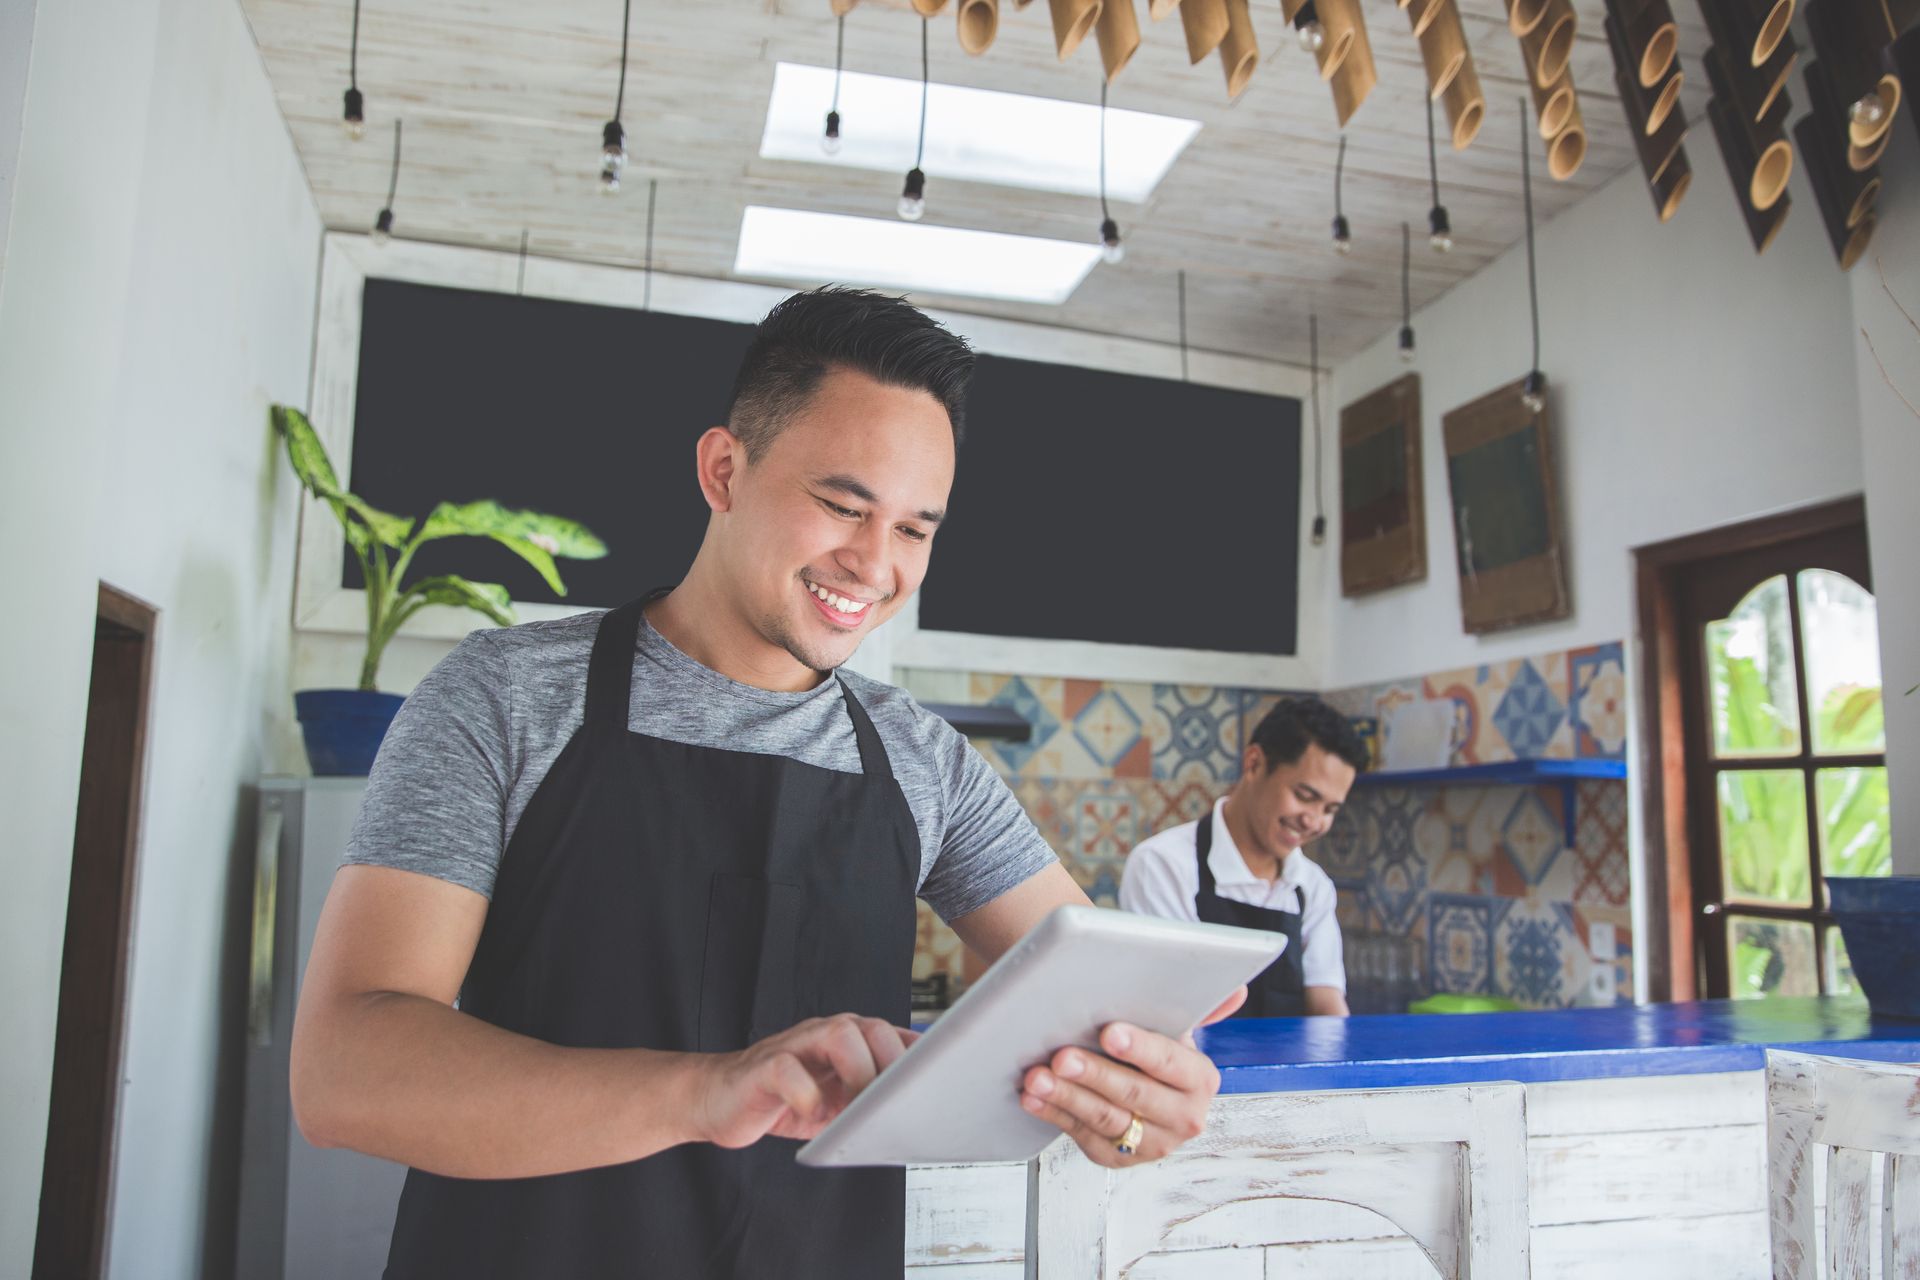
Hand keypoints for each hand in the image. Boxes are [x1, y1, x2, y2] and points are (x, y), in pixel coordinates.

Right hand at [690, 1014, 917, 1148]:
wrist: (716, 1100)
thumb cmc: (783, 1100)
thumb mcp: (836, 1103)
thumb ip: (869, 1099)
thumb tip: (915, 1114)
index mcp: (848, 1040)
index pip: (893, 1035)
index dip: (918, 1058)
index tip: (937, 1087)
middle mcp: (824, 1033)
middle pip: (872, 1027)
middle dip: (890, 1065)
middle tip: (890, 1105)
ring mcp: (794, 1044)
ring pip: (838, 1033)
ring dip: (858, 1072)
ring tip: (856, 1109)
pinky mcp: (763, 1065)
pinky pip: (788, 1068)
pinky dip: (806, 1092)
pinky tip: (812, 1113)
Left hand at [1017, 986, 1243, 1168]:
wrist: (1146, 1092)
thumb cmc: (1155, 1052)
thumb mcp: (1177, 1029)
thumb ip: (1201, 1009)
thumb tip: (1237, 990)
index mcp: (1200, 1080)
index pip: (1168, 1062)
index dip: (1139, 1048)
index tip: (1109, 1032)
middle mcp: (1183, 1117)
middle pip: (1133, 1094)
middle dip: (1094, 1073)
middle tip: (1061, 1055)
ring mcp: (1150, 1143)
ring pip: (1104, 1118)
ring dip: (1067, 1097)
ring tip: (1037, 1077)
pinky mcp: (1117, 1157)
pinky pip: (1081, 1135)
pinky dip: (1053, 1114)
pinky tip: (1033, 1097)